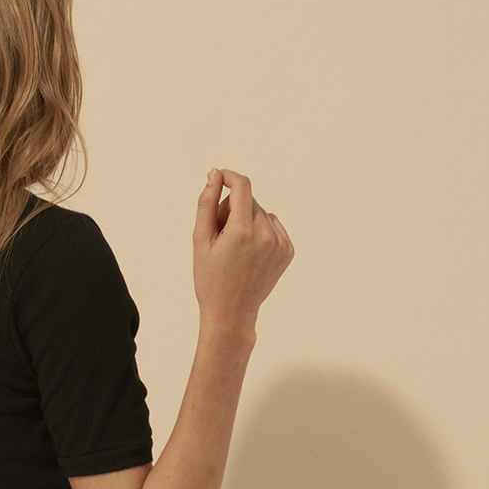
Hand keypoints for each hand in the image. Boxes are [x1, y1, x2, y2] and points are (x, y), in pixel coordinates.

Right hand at [193, 169, 293, 333]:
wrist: (231, 313)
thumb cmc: (210, 279)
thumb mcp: (200, 240)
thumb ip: (207, 203)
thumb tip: (215, 174)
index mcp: (242, 231)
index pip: (242, 186)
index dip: (229, 177)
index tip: (219, 178)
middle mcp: (266, 235)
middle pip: (249, 200)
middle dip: (233, 209)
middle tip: (221, 236)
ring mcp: (280, 244)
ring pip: (261, 212)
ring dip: (247, 220)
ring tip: (235, 248)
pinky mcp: (288, 250)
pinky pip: (273, 225)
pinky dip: (261, 231)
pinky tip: (250, 252)